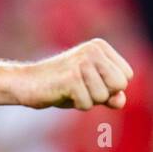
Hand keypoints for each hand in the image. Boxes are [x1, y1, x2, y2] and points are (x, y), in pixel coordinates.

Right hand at [15, 38, 132, 110]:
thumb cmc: (59, 86)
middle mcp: (93, 50)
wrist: (26, 84)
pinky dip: (77, 104)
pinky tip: (62, 94)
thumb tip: (120, 100)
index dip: (110, 87)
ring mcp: (82, 62)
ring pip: (104, 96)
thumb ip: (109, 94)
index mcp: (99, 47)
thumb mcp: (89, 89)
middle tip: (80, 88)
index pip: (126, 76)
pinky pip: (88, 103)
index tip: (89, 83)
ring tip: (69, 90)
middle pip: (120, 84)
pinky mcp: (71, 77)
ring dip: (87, 100)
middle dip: (102, 95)